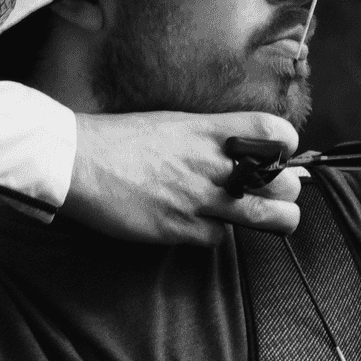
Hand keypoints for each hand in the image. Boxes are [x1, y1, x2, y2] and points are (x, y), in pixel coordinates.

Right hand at [61, 111, 302, 243]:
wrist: (73, 161)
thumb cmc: (119, 138)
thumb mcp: (173, 122)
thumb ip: (209, 136)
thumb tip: (239, 148)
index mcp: (208, 131)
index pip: (273, 132)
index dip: (287, 146)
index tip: (282, 155)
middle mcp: (209, 164)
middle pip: (281, 182)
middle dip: (287, 190)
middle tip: (279, 192)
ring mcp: (196, 198)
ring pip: (262, 216)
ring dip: (276, 219)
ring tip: (275, 217)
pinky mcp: (178, 227)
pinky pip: (217, 237)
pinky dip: (215, 233)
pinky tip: (203, 223)